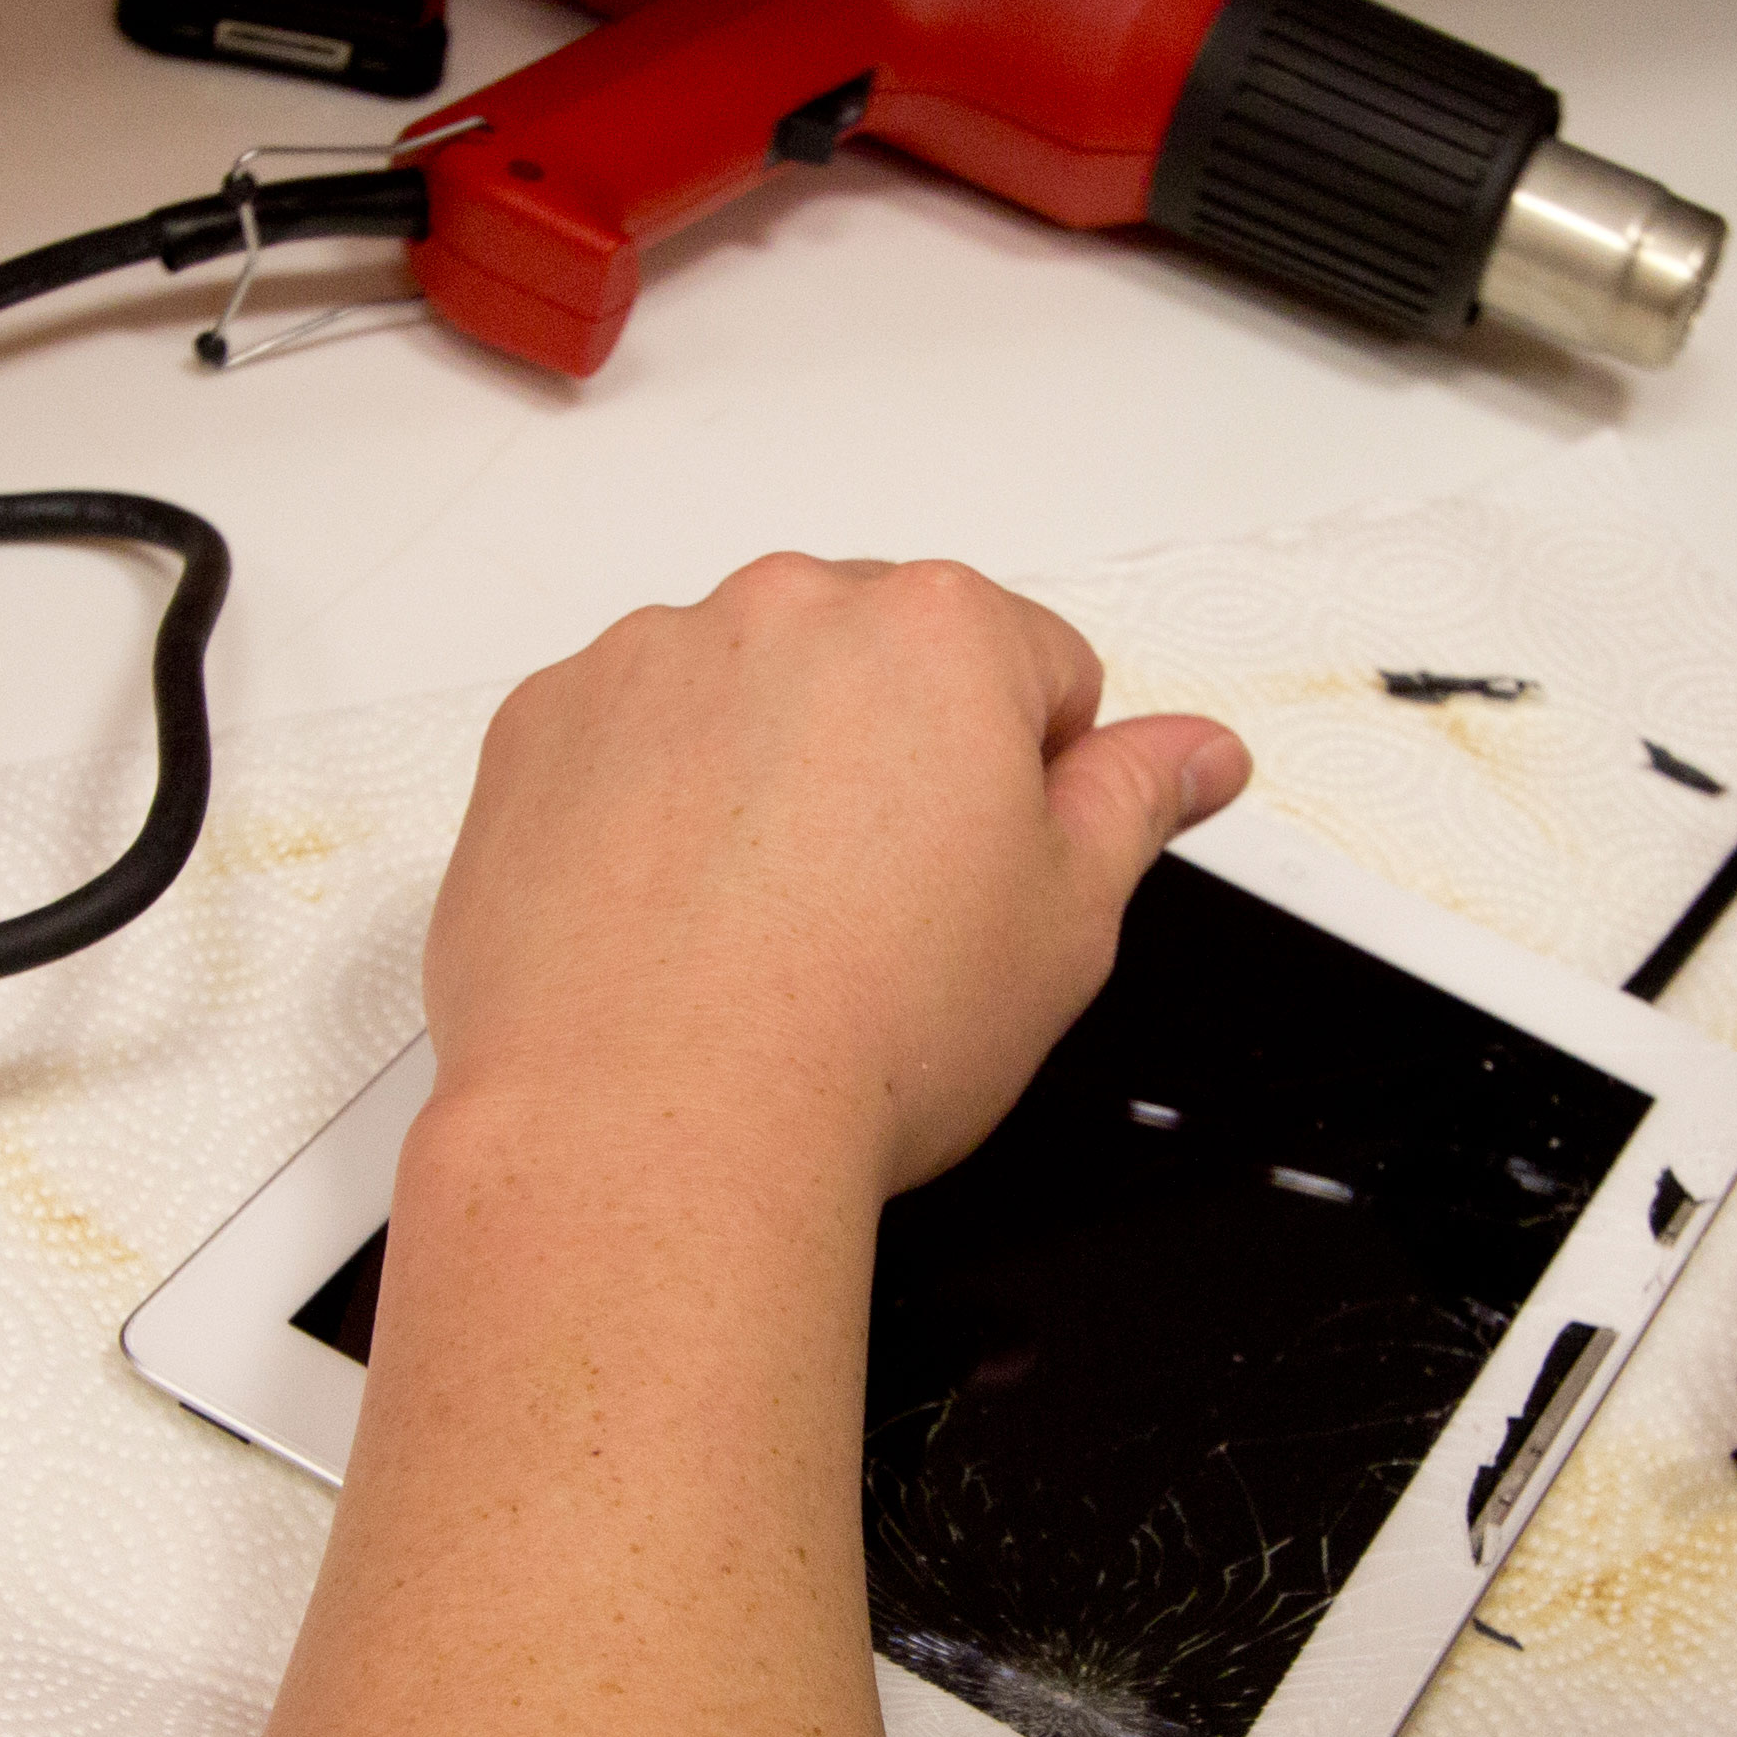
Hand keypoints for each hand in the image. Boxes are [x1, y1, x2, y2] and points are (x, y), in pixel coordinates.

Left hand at [419, 553, 1247, 1200]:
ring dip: (766, 774)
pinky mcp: (542, 727)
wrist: (654, 1126)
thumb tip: (1194, 751)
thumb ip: (1135, 804)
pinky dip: (650, 807)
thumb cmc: (861, 1037)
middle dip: (896, 762)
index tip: (987, 876)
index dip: (1033, 786)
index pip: (1040, 671)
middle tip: (881, 915)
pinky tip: (674, 921)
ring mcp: (649, 661)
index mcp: (941, 632)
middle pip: (882, 666)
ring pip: (747, 697)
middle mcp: (787, 611)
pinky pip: (625, 741)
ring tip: (764, 929)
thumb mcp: (1066, 926)